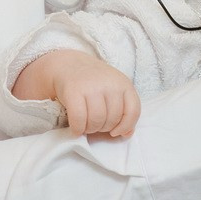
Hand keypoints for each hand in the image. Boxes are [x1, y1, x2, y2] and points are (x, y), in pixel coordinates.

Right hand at [15, 50, 141, 136]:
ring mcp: (91, 87)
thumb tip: (127, 134)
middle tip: (94, 125)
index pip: (133, 111)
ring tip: (85, 126)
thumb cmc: (93, 82)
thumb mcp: (113, 90)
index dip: (125, 126)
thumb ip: (123, 110)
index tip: (115, 132)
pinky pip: (79, 119)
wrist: (67, 65)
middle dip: (103, 129)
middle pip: (112, 119)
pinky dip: (78, 129)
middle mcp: (110, 84)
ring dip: (90, 130)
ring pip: (96, 121)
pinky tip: (76, 129)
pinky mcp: (73, 91)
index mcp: (123, 83)